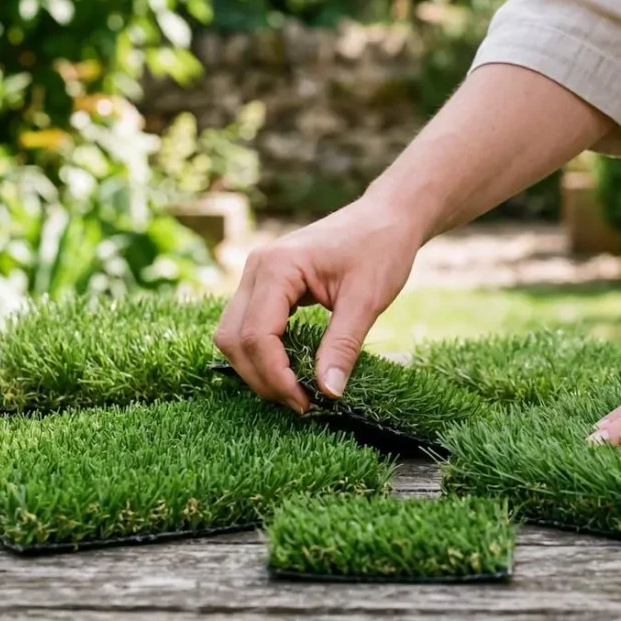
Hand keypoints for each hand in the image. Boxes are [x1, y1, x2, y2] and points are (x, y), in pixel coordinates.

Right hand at [213, 198, 421, 413]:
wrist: (387, 217)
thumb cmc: (380, 248)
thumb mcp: (367, 301)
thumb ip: (343, 346)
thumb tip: (328, 392)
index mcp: (277, 267)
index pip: (256, 335)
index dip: (275, 376)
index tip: (305, 402)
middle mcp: (257, 268)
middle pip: (233, 338)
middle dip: (262, 378)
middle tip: (301, 403)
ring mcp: (257, 275)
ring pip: (233, 334)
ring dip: (258, 368)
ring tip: (296, 390)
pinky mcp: (266, 284)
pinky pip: (248, 325)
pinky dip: (263, 352)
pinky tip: (292, 369)